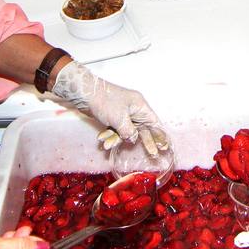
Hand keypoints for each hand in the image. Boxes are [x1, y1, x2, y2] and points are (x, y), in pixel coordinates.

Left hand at [49, 60, 168, 155]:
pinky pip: (116, 129)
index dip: (160, 135)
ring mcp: (123, 113)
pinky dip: (110, 134)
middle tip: (152, 155)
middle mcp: (134, 110)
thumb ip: (129, 132)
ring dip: (117, 139)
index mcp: (140, 106)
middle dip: (142, 141)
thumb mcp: (120, 119)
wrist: (85, 94)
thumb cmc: (106, 102)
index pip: (154, 122)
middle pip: (142, 128)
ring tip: (107, 146)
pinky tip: (102, 139)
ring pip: (126, 131)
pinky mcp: (113, 117)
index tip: (164, 147)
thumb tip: (132, 139)